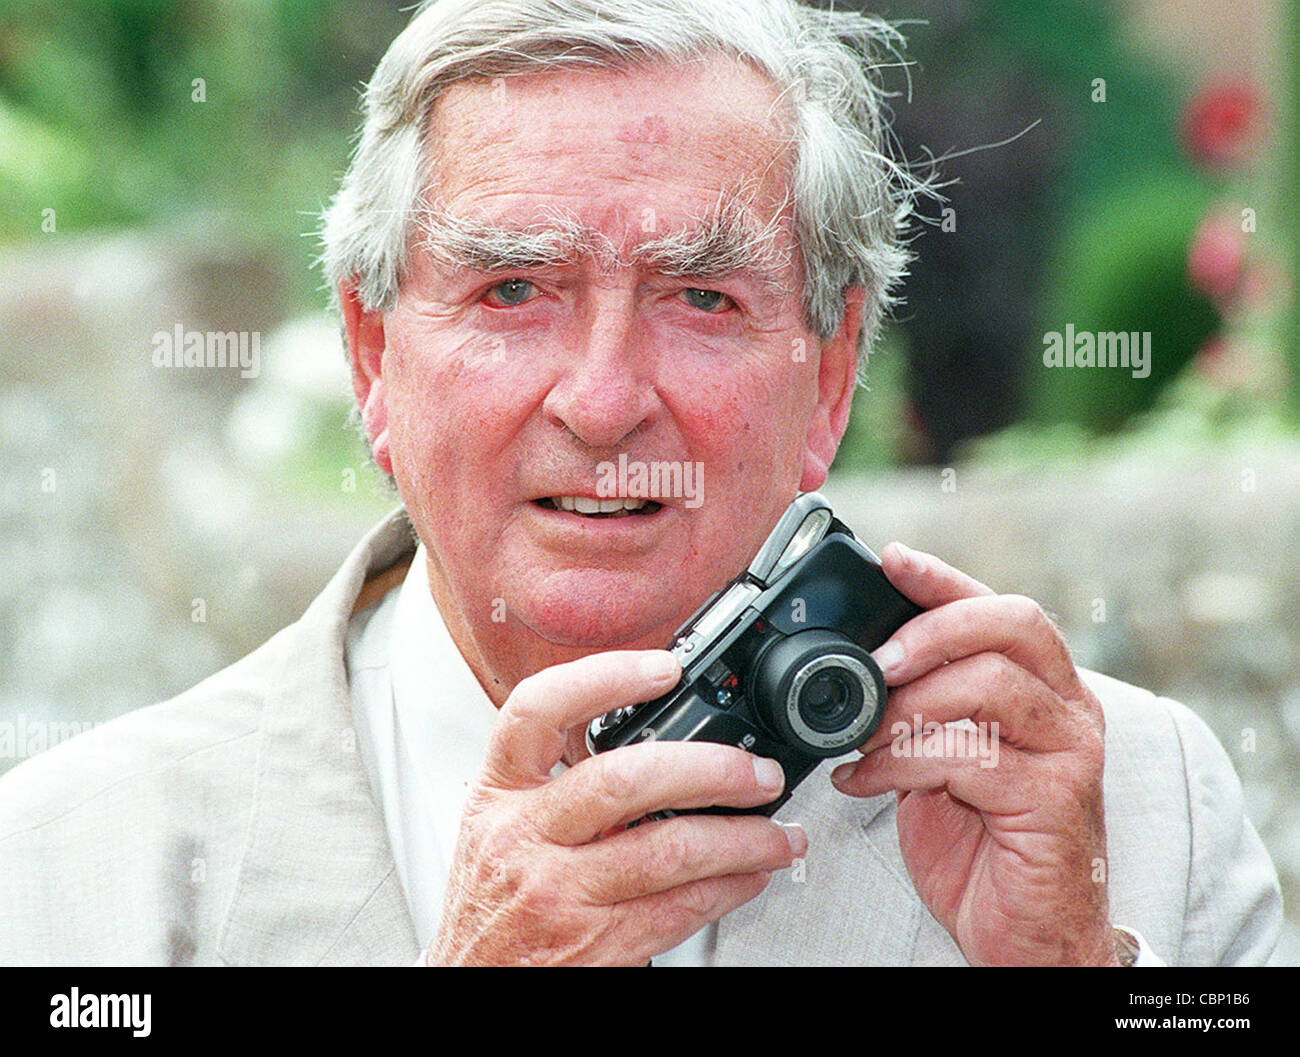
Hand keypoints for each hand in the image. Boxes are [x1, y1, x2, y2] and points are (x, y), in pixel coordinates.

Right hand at [425, 649, 806, 964]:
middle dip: (709, 771)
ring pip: (669, 851)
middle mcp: (524, 838)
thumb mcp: (496, 828)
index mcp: (499, 793)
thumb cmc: (492, 906)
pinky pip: (679, 908)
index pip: (537, 711)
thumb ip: (554, 784)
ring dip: (742, 840)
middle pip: (624, 780)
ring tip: (778, 833)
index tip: (663, 668)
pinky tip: (749, 877)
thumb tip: (652, 741)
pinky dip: (727, 889)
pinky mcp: (596, 945)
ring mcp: (559, 894)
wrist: (472, 986)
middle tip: (757, 773)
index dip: (604, 678)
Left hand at [831, 543, 1117, 965]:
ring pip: (989, 686)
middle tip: (875, 663)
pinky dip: (899, 763)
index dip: (945, 579)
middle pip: (1011, 625)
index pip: (1001, 609)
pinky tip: (864, 780)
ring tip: (860, 738)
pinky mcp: (1052, 801)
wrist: (1025, 935)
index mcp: (1045, 687)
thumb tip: (855, 665)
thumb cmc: (982, 842)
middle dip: (931, 630)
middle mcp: (1070, 709)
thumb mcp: (942, 757)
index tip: (891, 560)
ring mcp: (1069, 754)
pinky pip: (969, 756)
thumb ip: (920, 707)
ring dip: (906, 707)